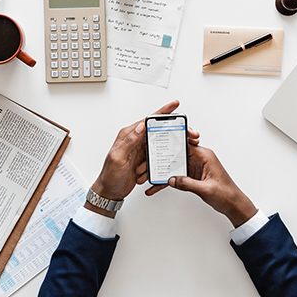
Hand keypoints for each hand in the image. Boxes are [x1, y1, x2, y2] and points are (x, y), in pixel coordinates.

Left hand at [87, 100, 199, 217]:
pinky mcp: (144, 160)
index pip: (148, 120)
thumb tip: (141, 126)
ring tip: (165, 156)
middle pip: (157, 130)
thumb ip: (129, 140)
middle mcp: (135, 140)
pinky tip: (155, 169)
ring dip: (163, 151)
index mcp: (128, 135)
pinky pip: (156, 158)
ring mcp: (140, 150)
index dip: (162, 112)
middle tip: (186, 132)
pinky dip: (158, 163)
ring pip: (159, 145)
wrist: (110, 191)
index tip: (174, 105)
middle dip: (171, 131)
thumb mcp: (118, 156)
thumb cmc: (109, 175)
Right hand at [150, 145, 256, 227]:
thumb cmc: (226, 193)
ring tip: (149, 176)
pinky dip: (169, 180)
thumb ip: (188, 184)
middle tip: (149, 162)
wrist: (233, 204)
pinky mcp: (193, 175)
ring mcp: (195, 167)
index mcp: (205, 156)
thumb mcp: (206, 189)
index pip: (185, 144)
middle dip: (163, 158)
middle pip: (177, 154)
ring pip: (175, 165)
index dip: (172, 143)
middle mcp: (199, 159)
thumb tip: (172, 179)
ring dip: (163, 171)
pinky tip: (157, 186)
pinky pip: (177, 175)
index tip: (159, 143)